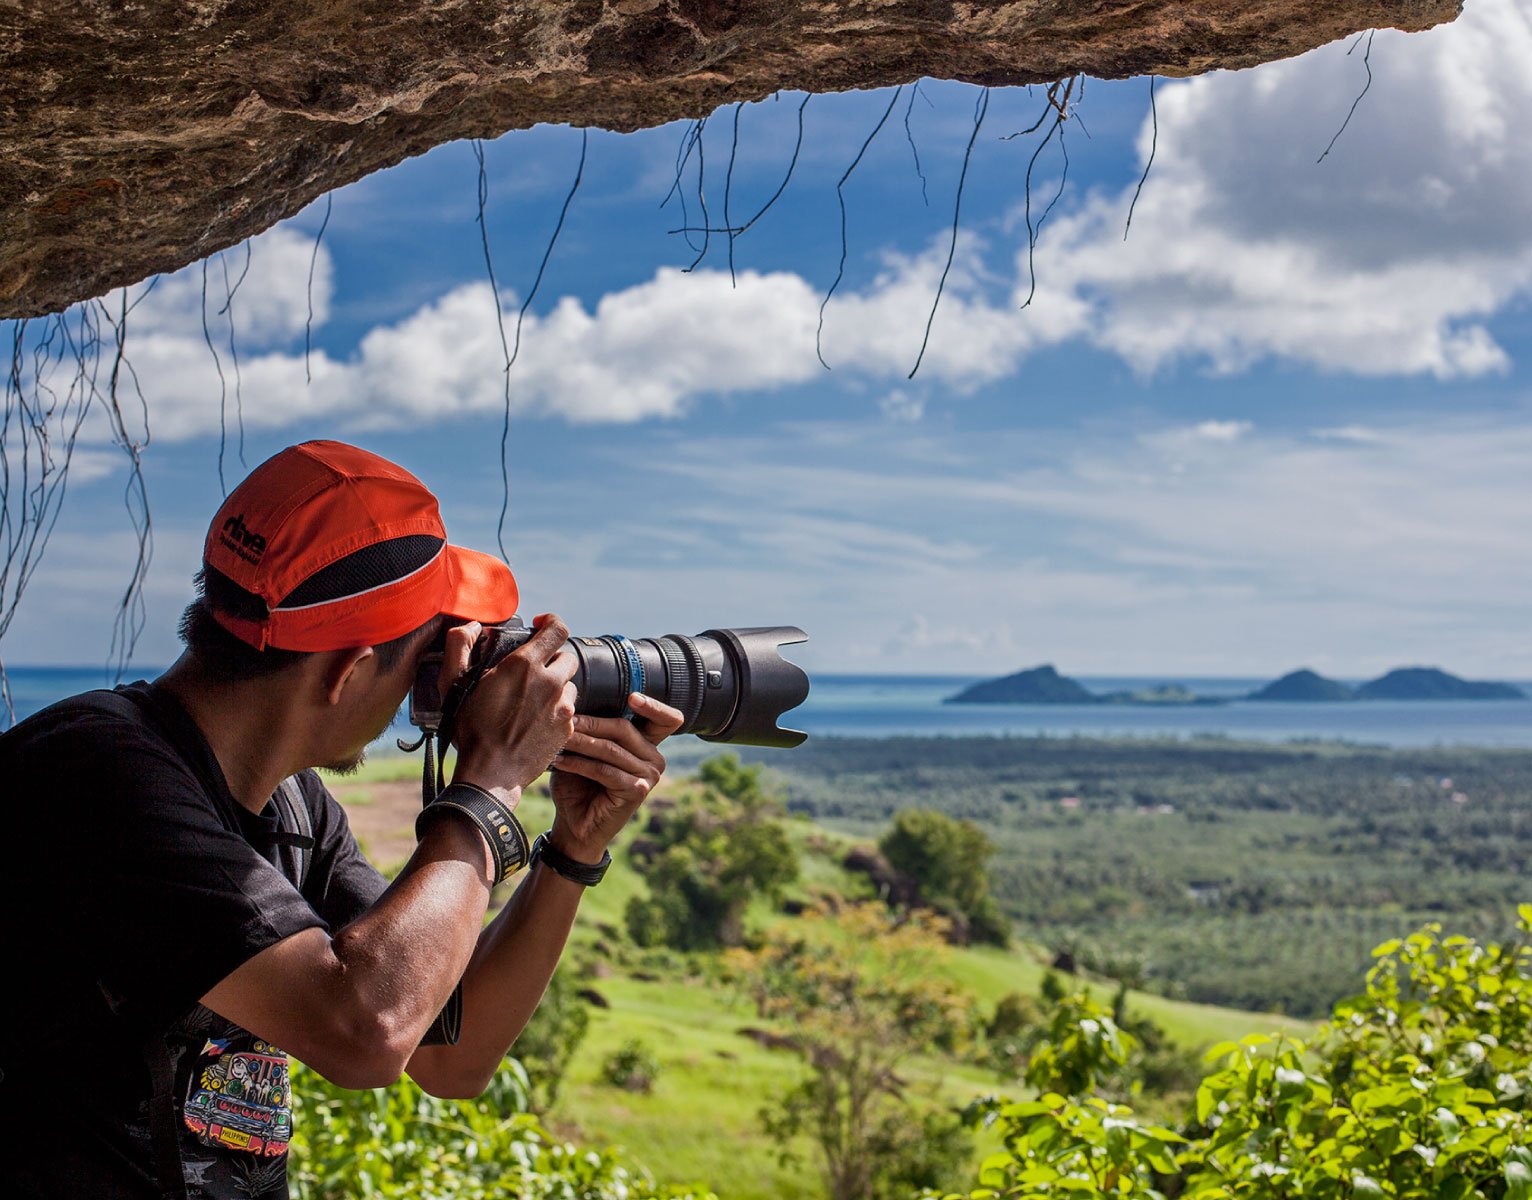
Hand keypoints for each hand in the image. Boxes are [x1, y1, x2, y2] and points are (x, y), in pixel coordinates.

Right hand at [446, 614, 577, 797]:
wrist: (491, 773)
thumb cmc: (471, 729)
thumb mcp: (454, 683)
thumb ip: (459, 646)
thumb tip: (472, 626)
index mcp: (525, 665)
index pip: (557, 629)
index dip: (551, 623)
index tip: (541, 626)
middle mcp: (550, 681)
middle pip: (567, 656)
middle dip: (553, 658)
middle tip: (533, 670)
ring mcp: (562, 706)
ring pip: (569, 683)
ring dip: (556, 686)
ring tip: (533, 699)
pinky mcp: (568, 727)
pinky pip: (569, 709)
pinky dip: (556, 710)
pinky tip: (537, 719)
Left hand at [548, 692, 683, 861]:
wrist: (575, 825)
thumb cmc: (578, 783)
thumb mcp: (586, 751)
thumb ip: (591, 730)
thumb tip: (574, 699)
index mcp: (647, 744)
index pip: (667, 720)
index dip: (654, 705)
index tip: (632, 697)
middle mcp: (655, 759)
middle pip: (625, 728)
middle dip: (591, 723)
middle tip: (565, 719)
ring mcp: (649, 776)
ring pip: (611, 749)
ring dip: (580, 743)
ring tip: (558, 738)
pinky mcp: (637, 791)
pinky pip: (605, 770)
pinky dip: (579, 764)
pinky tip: (560, 761)